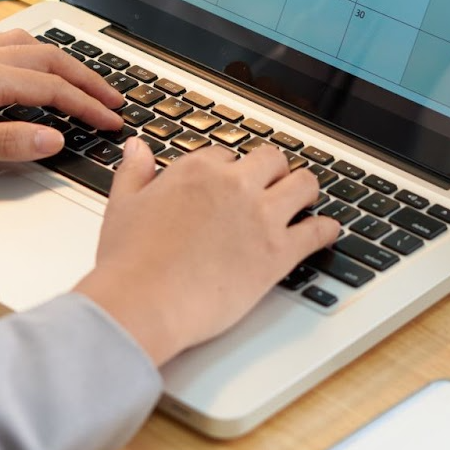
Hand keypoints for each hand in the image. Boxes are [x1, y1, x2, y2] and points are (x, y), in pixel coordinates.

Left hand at [0, 30, 124, 171]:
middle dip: (87, 79)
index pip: (53, 88)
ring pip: (28, 48)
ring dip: (62, 63)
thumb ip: (8, 142)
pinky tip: (30, 69)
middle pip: (48, 59)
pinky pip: (6, 49)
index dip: (88, 106)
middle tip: (114, 100)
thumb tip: (56, 138)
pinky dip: (34, 56)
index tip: (114, 122)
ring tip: (84, 81)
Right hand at [74, 141, 338, 366]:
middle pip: (271, 160)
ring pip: (303, 184)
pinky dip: (326, 230)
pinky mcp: (279, 252)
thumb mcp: (122, 206)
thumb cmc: (129, 262)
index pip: (226, 156)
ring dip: (306, 189)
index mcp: (196, 171)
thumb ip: (134, 172)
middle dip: (274, 171)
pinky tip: (327, 231)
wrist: (144, 302)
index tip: (230, 183)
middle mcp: (233, 185)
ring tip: (305, 199)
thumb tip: (138, 147)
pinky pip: (317, 231)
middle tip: (274, 185)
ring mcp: (260, 216)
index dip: (230, 170)